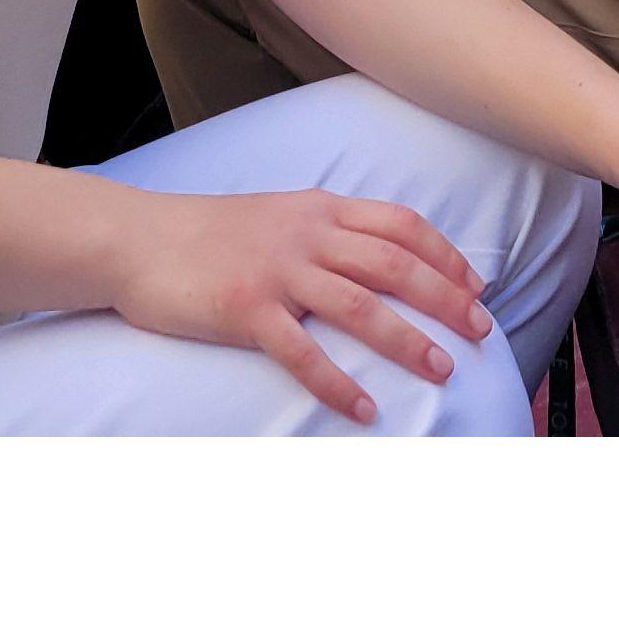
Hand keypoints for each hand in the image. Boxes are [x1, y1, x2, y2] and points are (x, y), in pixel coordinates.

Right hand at [108, 184, 492, 423]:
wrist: (136, 239)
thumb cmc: (206, 233)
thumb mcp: (275, 215)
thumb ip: (321, 230)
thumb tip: (372, 256)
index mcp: (317, 208)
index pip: (399, 224)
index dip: (445, 254)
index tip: (476, 285)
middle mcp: (306, 235)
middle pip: (394, 263)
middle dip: (445, 297)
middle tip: (482, 330)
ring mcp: (277, 272)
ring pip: (360, 305)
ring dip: (407, 340)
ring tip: (443, 370)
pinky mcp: (246, 310)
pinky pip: (302, 351)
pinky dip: (337, 383)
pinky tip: (364, 409)